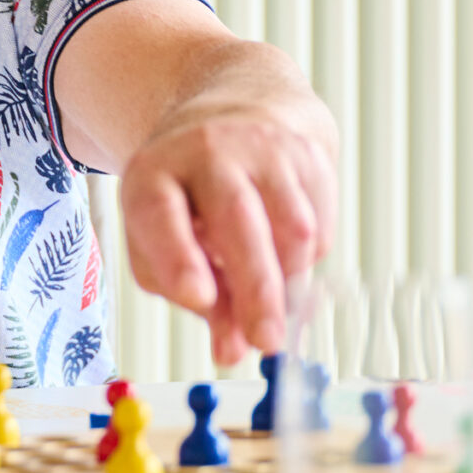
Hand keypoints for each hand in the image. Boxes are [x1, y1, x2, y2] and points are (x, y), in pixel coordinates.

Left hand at [119, 86, 336, 363]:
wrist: (233, 120)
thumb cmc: (185, 203)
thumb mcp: (164, 245)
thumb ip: (194, 300)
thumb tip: (233, 351)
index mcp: (153, 172)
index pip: (161, 212)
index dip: (178, 255)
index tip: (197, 299)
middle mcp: (206, 150)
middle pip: (237, 219)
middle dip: (255, 287)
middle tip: (267, 342)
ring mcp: (262, 147)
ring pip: (291, 227)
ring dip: (287, 281)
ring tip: (272, 309)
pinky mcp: (307, 155)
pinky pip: (319, 226)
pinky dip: (306, 262)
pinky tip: (283, 262)